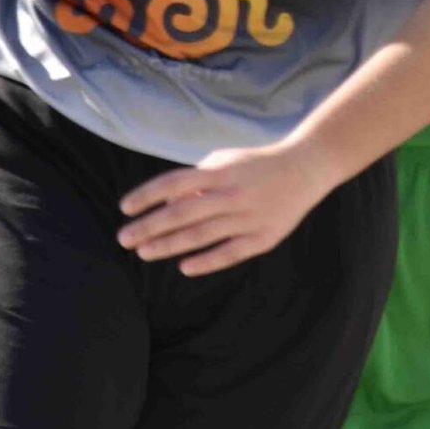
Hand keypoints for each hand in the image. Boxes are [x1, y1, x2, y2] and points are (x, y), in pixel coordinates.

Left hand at [119, 140, 336, 276]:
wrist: (306, 168)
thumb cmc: (256, 165)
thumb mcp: (224, 161)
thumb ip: (196, 180)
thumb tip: (165, 203)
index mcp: (219, 172)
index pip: (173, 183)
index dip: (146, 196)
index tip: (124, 208)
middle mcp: (231, 194)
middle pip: (182, 213)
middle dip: (149, 227)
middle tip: (124, 239)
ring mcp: (248, 217)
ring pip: (201, 236)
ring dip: (169, 246)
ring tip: (144, 253)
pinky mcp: (263, 238)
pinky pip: (229, 253)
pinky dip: (206, 261)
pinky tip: (184, 267)